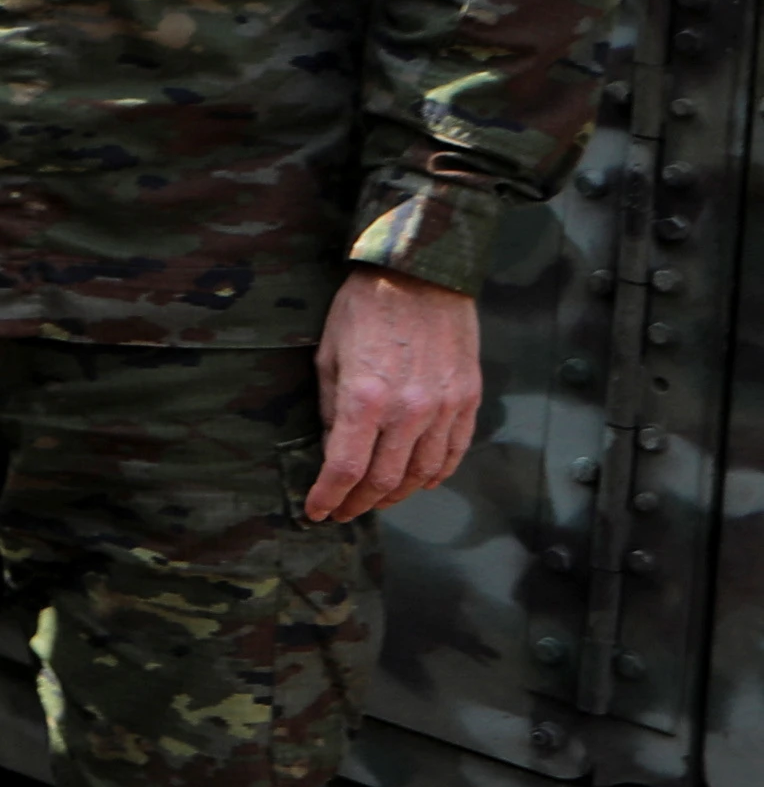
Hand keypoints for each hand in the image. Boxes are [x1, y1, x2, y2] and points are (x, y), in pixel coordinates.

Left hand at [308, 269, 485, 521]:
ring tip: (376, 500)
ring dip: (396, 495)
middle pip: (384, 480)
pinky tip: (418, 482)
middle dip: (360, 503)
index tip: (318, 511)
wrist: (421, 275)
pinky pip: (453, 453)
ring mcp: (445, 408)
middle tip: (344, 511)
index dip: (329, 496)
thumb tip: (333, 448)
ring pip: (422, 473)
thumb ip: (332, 408)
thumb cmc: (364, 309)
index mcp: (366, 398)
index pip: (346, 468)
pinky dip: (434, 475)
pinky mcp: (468, 401)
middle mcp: (409, 410)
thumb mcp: (329, 355)